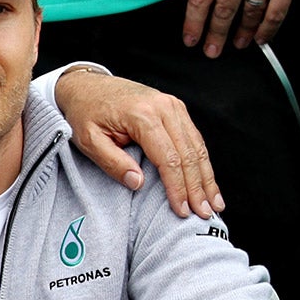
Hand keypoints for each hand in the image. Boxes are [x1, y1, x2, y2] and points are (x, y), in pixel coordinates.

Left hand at [53, 68, 223, 218]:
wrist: (88, 86)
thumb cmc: (86, 113)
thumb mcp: (89, 140)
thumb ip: (113, 162)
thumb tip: (138, 183)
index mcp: (143, 115)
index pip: (168, 158)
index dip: (177, 187)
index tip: (181, 209)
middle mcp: (164, 107)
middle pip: (189, 153)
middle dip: (198, 187)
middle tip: (205, 213)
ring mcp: (173, 106)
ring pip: (197, 147)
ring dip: (207, 177)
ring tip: (214, 203)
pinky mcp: (176, 109)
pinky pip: (194, 139)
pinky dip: (203, 162)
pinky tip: (207, 181)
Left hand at [183, 0, 299, 56]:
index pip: (199, 0)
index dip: (193, 24)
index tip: (191, 39)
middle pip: (222, 12)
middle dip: (214, 36)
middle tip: (211, 51)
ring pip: (249, 15)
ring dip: (241, 34)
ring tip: (237, 43)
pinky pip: (275, 13)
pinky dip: (267, 29)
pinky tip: (260, 37)